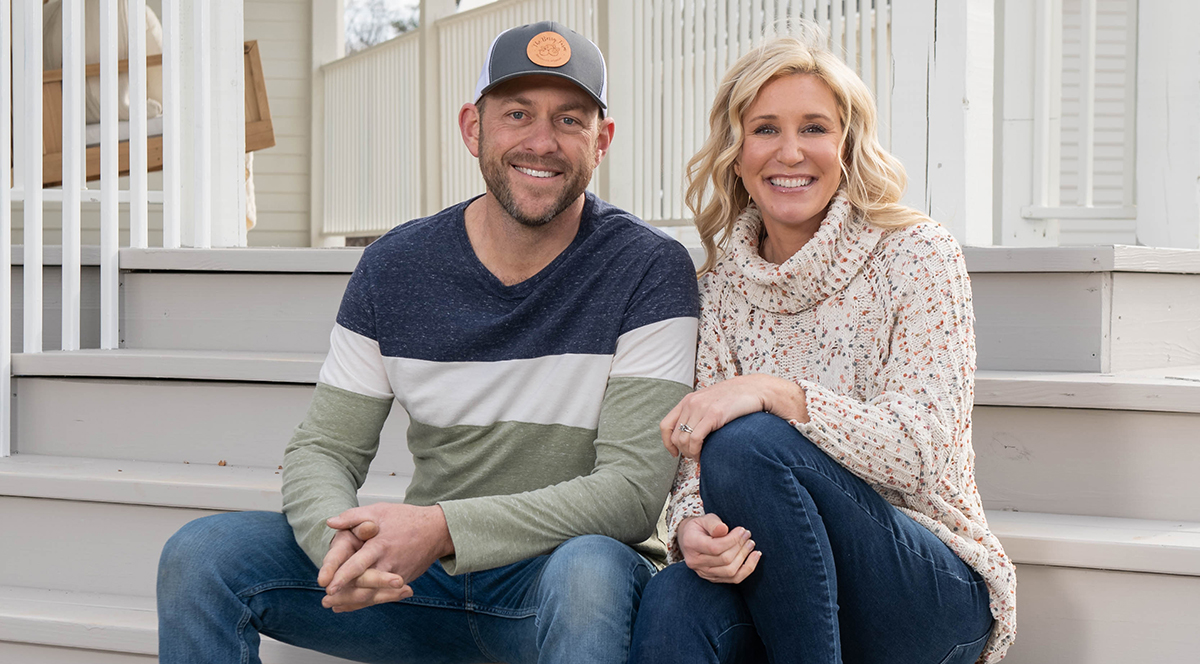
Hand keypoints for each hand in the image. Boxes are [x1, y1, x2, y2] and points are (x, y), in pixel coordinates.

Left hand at [319, 503, 453, 612]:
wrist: (437, 530)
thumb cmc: (406, 519)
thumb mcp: (379, 511)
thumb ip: (353, 517)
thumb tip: (330, 522)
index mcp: (379, 546)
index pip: (358, 564)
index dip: (342, 576)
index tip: (327, 585)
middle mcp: (388, 563)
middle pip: (364, 585)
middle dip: (344, 595)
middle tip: (326, 600)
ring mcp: (397, 574)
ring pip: (373, 594)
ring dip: (353, 601)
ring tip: (334, 605)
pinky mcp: (403, 581)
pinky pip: (382, 595)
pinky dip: (366, 601)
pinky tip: (350, 605)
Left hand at [661, 374, 806, 458]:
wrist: (756, 389)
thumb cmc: (736, 399)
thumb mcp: (711, 402)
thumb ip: (699, 414)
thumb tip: (692, 435)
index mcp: (688, 400)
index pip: (665, 425)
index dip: (667, 443)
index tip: (674, 453)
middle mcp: (691, 403)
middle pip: (675, 436)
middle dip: (683, 452)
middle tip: (696, 457)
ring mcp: (701, 408)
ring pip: (683, 440)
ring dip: (690, 454)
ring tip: (701, 457)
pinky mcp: (713, 414)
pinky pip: (695, 439)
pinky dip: (696, 452)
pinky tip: (704, 456)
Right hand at [677, 514, 760, 583]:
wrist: (691, 539)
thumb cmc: (701, 526)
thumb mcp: (705, 519)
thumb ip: (713, 523)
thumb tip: (724, 529)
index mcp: (691, 544)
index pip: (715, 547)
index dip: (732, 540)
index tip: (742, 530)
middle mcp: (695, 562)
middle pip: (724, 560)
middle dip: (740, 546)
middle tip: (748, 535)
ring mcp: (704, 573)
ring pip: (730, 571)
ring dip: (745, 557)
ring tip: (751, 544)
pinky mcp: (713, 578)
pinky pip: (734, 579)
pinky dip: (747, 569)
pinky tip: (755, 557)